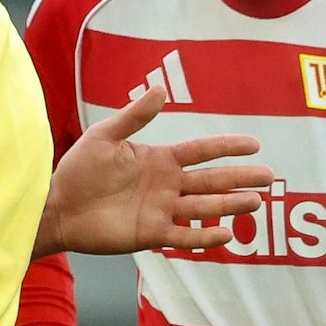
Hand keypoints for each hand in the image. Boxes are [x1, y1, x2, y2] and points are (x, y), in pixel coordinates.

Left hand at [35, 86, 271, 257]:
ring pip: (204, 207)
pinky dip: (205, 236)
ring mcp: (160, 210)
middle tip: (269, 176)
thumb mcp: (105, 136)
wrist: (56, 206)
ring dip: (230, 204)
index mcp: (159, 160)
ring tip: (257, 201)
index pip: (201, 151)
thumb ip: (134, 116)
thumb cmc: (78, 171)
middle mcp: (166, 186)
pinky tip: (227, 234)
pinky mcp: (150, 234)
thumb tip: (160, 88)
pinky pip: (183, 236)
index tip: (254, 144)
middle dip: (240, 178)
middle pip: (211, 180)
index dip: (227, 147)